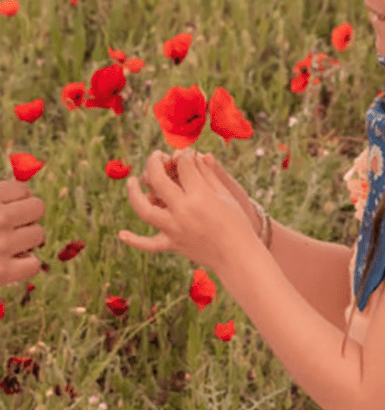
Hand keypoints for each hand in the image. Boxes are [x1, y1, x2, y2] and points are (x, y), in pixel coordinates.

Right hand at [0, 180, 44, 285]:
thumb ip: (0, 199)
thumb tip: (27, 193)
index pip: (22, 189)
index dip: (16, 199)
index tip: (6, 207)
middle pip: (37, 208)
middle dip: (26, 216)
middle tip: (9, 226)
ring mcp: (1, 245)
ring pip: (38, 234)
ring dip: (25, 240)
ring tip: (2, 245)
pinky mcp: (2, 273)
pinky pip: (33, 264)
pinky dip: (22, 266)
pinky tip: (5, 264)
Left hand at [119, 149, 261, 272]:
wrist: (238, 255)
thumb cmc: (237, 221)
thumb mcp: (226, 194)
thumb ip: (207, 174)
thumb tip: (193, 156)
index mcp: (200, 195)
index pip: (184, 164)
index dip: (185, 155)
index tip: (187, 154)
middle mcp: (183, 210)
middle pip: (158, 179)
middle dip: (155, 161)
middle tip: (157, 156)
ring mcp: (174, 229)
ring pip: (144, 208)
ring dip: (134, 193)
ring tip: (132, 181)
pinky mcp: (172, 244)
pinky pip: (148, 244)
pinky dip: (134, 240)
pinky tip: (122, 234)